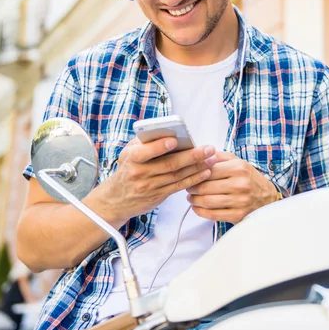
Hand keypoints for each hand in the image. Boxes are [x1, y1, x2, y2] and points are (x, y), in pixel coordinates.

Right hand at [93, 137, 217, 222]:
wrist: (116, 199)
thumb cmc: (127, 168)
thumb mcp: (129, 152)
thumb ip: (146, 142)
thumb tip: (169, 130)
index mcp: (131, 158)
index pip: (145, 152)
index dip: (160, 146)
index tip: (175, 140)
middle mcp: (140, 173)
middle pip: (169, 164)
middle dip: (192, 156)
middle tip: (208, 148)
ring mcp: (149, 186)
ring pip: (177, 175)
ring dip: (197, 167)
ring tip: (212, 158)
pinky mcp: (158, 196)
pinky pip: (179, 186)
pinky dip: (194, 179)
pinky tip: (206, 172)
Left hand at [186, 151, 277, 223]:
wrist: (267, 197)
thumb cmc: (249, 178)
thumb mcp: (237, 161)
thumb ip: (218, 156)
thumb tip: (199, 153)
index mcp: (239, 168)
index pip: (208, 169)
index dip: (195, 172)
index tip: (189, 174)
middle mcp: (240, 184)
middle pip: (205, 186)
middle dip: (191, 187)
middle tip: (187, 186)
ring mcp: (239, 201)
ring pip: (207, 201)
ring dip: (194, 200)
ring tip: (191, 197)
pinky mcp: (238, 215)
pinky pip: (212, 215)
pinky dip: (200, 211)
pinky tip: (197, 207)